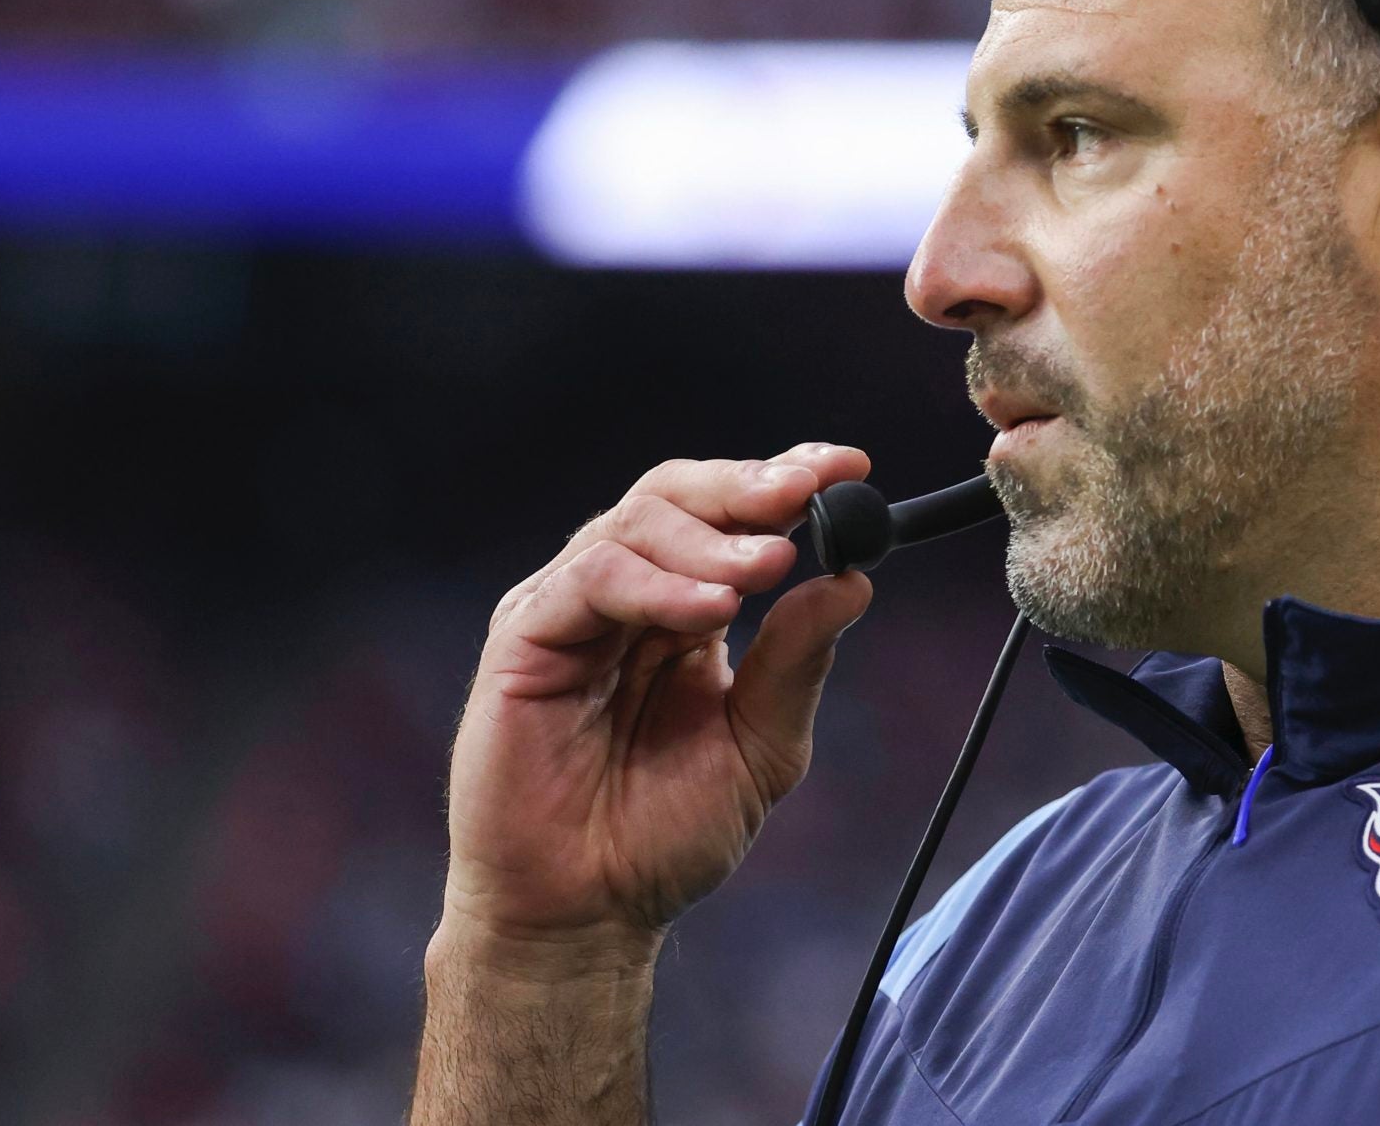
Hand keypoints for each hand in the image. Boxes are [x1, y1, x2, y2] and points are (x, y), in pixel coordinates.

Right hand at [439, 445, 874, 956]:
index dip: (784, 478)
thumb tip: (854, 581)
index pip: (728, 514)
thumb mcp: (762, 746)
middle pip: (677, 497)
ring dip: (710, 538)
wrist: (587, 913)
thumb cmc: (665, 837)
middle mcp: (624, 595)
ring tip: (767, 566)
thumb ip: (798, 663)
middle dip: (749, 487)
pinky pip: (586, 581)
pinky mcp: (524, 642)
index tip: (850, 466)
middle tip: (808, 492)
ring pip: (634, 525)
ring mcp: (569, 612)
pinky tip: (708, 609)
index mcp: (682, 609)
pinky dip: (652, 583)